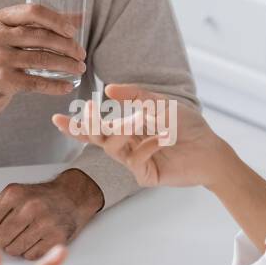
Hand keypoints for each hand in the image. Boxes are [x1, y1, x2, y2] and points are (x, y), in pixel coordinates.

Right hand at [0, 3, 86, 139]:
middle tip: (81, 54)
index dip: (57, 19)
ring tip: (79, 69)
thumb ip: (38, 26)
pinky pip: (36, 82)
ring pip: (41, 59)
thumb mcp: (9, 37)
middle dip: (67, 46)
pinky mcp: (2, 81)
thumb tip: (78, 17)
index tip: (73, 31)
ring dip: (66, 65)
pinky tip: (67, 86)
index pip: (33, 11)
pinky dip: (55, 85)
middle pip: (41, 36)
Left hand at [0, 169, 103, 259]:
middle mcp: (29, 207)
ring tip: (23, 234)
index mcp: (13, 195)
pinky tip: (35, 239)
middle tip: (11, 231)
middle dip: (1, 240)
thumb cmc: (36, 198)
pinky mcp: (57, 238)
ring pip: (13, 250)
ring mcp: (45, 223)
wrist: (71, 197)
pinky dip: (29, 252)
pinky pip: (30, 256)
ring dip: (14, 247)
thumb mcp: (6, 199)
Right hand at [52, 82, 227, 188]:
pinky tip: (161, 139)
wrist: (209, 149)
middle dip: (85, 129)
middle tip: (79, 115)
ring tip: (144, 121)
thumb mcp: (162, 103)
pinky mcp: (145, 176)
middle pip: (97, 140)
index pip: (97, 128)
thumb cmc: (187, 126)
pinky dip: (145, 146)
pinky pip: (135, 160)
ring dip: (124, 131)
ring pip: (113, 148)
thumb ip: (136, 96)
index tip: (56, 118)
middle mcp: (127, 147)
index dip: (77, 124)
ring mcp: (135, 162)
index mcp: (128, 130)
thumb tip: (108, 88)